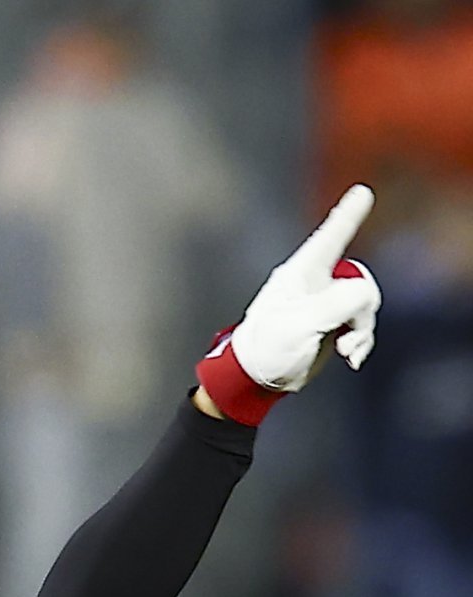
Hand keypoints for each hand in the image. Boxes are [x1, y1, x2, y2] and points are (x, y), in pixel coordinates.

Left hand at [195, 184, 382, 424]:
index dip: (347, 216)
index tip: (362, 192)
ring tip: (346, 352)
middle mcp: (316, 283)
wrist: (257, 379)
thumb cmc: (267, 348)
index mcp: (302, 273)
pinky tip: (352, 359)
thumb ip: (339, 303)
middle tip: (346, 339)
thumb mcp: (302, 324)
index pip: (330, 238)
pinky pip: (361, 324)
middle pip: (360, 280)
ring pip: (364, 304)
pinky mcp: (331, 324)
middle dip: (362, 310)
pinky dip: (361, 342)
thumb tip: (364, 296)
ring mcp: (326, 303)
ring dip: (362, 331)